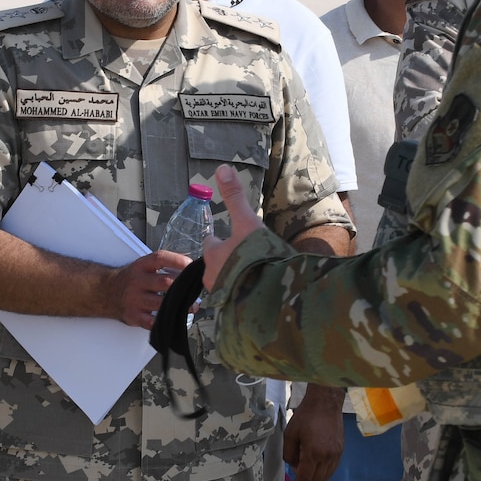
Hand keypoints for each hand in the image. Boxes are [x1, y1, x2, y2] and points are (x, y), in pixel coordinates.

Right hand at [106, 250, 195, 328]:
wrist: (108, 292)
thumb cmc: (132, 279)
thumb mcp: (144, 265)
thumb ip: (164, 264)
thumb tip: (190, 265)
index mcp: (142, 266)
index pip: (160, 258)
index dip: (178, 261)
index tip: (191, 266)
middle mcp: (138, 281)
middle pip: (164, 283)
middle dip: (183, 287)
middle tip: (196, 291)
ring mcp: (135, 299)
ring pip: (161, 303)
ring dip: (180, 306)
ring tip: (192, 307)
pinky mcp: (133, 315)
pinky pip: (152, 322)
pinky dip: (165, 321)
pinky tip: (175, 318)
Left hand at [202, 163, 263, 291]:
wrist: (270, 295)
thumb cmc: (257, 256)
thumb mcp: (248, 222)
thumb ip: (235, 197)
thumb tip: (222, 167)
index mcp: (214, 254)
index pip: (210, 245)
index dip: (221, 242)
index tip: (232, 242)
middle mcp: (212, 276)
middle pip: (217, 266)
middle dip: (228, 263)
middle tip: (247, 260)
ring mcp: (222, 297)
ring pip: (225, 284)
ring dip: (235, 280)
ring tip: (253, 278)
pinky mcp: (233, 312)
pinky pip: (234, 301)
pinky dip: (243, 297)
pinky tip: (257, 295)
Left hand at [283, 387, 344, 480]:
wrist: (325, 402)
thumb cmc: (306, 415)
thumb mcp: (290, 434)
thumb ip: (289, 454)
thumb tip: (293, 467)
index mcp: (314, 453)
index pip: (305, 479)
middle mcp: (328, 456)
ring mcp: (336, 454)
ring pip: (325, 478)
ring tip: (303, 480)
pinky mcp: (340, 450)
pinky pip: (331, 470)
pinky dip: (322, 475)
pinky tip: (314, 471)